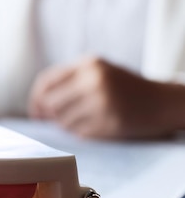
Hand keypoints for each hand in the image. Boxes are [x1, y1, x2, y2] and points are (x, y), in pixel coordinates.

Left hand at [28, 56, 183, 138]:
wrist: (162, 101)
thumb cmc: (124, 88)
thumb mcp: (98, 73)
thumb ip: (69, 83)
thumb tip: (37, 107)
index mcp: (89, 64)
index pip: (46, 81)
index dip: (35, 98)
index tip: (36, 111)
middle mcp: (94, 80)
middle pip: (51, 103)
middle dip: (51, 115)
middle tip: (58, 120)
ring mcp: (102, 101)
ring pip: (63, 121)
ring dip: (67, 125)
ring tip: (84, 119)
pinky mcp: (109, 122)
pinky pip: (79, 133)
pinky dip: (81, 132)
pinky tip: (95, 126)